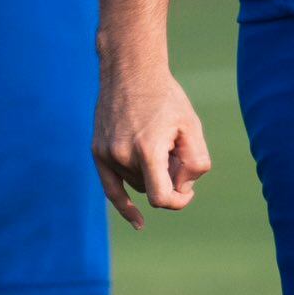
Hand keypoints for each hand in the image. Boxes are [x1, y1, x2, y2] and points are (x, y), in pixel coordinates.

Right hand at [92, 61, 211, 228]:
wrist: (130, 71)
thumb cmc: (166, 99)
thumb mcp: (192, 126)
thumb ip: (195, 162)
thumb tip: (183, 189)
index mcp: (147, 150)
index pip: (162, 197)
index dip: (179, 200)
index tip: (188, 192)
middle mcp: (122, 155)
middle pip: (152, 188)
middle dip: (168, 176)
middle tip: (174, 146)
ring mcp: (106, 154)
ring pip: (137, 184)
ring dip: (151, 173)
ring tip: (156, 138)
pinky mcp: (98, 152)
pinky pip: (112, 188)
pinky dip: (125, 206)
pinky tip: (138, 223)